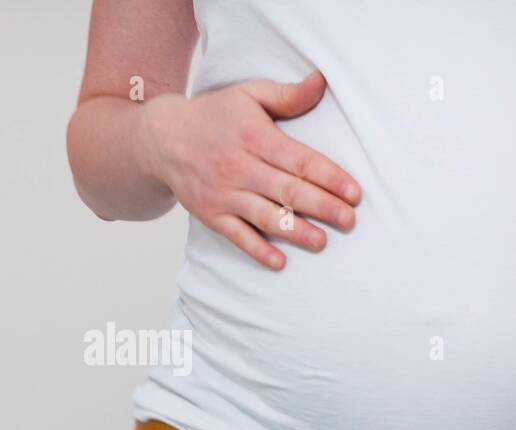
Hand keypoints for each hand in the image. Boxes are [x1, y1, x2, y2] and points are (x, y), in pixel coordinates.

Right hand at [139, 70, 360, 269]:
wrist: (161, 139)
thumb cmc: (213, 116)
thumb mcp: (248, 94)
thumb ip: (287, 95)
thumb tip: (321, 82)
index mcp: (254, 137)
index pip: (300, 160)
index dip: (330, 177)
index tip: (354, 192)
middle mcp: (239, 167)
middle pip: (288, 190)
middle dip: (322, 207)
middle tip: (349, 220)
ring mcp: (223, 194)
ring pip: (265, 216)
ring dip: (296, 232)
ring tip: (322, 242)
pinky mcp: (211, 214)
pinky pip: (237, 236)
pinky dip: (257, 250)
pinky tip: (280, 262)